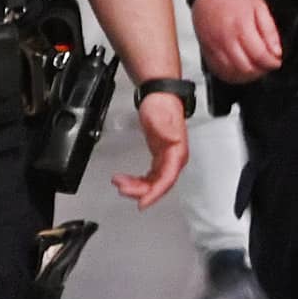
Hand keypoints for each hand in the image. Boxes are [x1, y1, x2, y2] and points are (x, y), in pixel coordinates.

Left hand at [115, 89, 189, 205]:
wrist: (159, 96)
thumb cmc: (162, 105)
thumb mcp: (162, 117)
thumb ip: (166, 130)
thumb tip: (171, 139)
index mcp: (177, 152)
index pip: (167, 179)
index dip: (154, 193)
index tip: (142, 202)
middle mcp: (174, 159)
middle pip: (159, 184)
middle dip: (141, 191)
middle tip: (123, 190)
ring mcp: (166, 159)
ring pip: (153, 182)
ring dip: (137, 187)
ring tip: (120, 184)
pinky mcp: (159, 157)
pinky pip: (150, 177)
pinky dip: (139, 182)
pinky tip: (127, 181)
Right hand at [192, 0, 282, 85]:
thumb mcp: (259, 7)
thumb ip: (269, 31)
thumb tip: (276, 51)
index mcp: (242, 28)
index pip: (260, 56)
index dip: (272, 63)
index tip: (277, 62)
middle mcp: (226, 40)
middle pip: (246, 68)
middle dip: (261, 71)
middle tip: (267, 66)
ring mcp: (214, 47)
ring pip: (231, 73)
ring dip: (246, 76)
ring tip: (255, 69)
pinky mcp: (206, 50)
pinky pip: (218, 70)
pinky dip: (230, 75)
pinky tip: (239, 70)